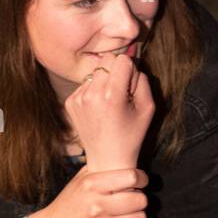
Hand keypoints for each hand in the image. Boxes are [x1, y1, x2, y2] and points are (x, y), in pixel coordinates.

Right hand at [32, 167, 148, 217]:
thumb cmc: (70, 203)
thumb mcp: (80, 180)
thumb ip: (101, 169)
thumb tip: (126, 158)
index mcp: (91, 185)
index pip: (131, 177)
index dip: (141, 179)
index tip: (140, 182)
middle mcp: (96, 205)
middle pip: (140, 199)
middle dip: (140, 199)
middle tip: (133, 200)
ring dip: (138, 216)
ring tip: (130, 215)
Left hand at [64, 53, 154, 171]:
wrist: (107, 159)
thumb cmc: (132, 134)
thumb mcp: (148, 108)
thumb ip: (142, 80)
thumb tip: (130, 64)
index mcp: (112, 95)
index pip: (122, 59)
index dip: (130, 70)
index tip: (131, 87)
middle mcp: (91, 94)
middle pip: (106, 60)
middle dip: (116, 70)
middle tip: (121, 91)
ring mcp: (77, 98)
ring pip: (95, 71)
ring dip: (104, 80)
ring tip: (109, 102)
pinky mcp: (70, 102)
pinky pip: (85, 83)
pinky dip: (94, 90)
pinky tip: (98, 108)